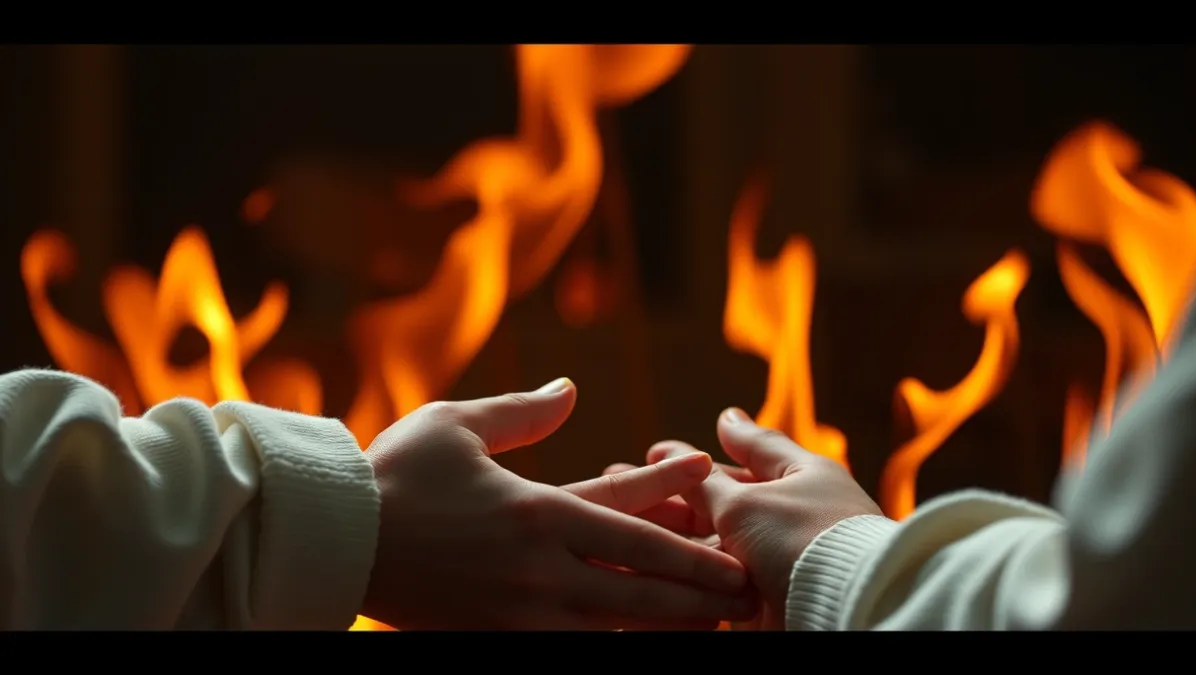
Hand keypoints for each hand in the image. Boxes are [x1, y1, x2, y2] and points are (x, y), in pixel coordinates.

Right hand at [361, 378, 757, 629]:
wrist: (334, 540)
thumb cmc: (394, 474)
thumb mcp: (456, 425)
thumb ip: (521, 412)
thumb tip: (571, 389)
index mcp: (534, 509)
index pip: (627, 513)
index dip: (679, 503)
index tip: (717, 489)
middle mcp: (538, 568)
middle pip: (638, 582)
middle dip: (698, 587)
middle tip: (746, 588)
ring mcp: (520, 613)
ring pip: (614, 625)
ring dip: (668, 625)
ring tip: (712, 624)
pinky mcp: (496, 639)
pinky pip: (568, 649)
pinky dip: (609, 644)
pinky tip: (637, 641)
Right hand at [605, 407, 882, 628]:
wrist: (842, 614)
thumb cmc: (803, 540)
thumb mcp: (746, 502)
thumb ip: (713, 476)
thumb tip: (725, 418)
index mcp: (802, 475)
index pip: (751, 449)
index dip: (704, 446)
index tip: (658, 446)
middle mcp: (793, 514)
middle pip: (723, 500)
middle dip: (671, 494)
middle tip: (617, 481)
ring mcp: (780, 558)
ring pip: (716, 543)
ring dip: (672, 535)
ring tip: (621, 525)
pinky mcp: (768, 598)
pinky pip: (721, 582)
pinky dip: (690, 574)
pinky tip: (651, 567)